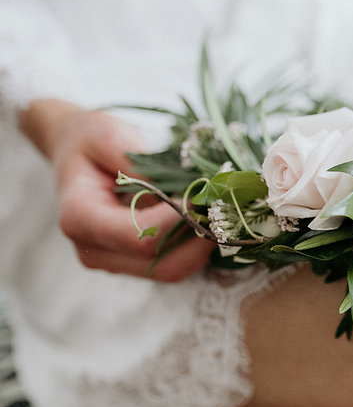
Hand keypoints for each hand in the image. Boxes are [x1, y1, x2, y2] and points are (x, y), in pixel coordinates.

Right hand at [20, 99, 212, 281]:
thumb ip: (142, 164)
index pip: (138, 236)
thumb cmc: (91, 141)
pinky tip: (206, 219)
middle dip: (199, 238)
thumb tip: (181, 191)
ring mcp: (113, 261)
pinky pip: (172, 264)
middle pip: (160, 263)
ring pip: (172, 269)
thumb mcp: (111, 136)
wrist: (76, 153)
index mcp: (79, 218)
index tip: (203, 195)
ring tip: (218, 212)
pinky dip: (195, 247)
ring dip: (202, 245)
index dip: (178, 220)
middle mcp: (93, 249)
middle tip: (223, 207)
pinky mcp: (132, 263)